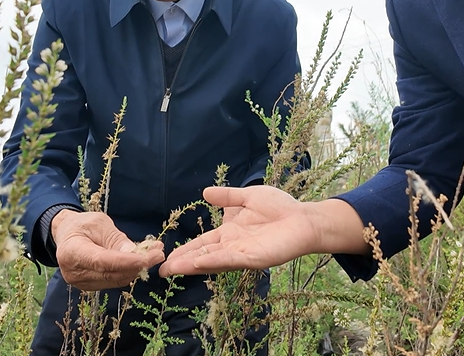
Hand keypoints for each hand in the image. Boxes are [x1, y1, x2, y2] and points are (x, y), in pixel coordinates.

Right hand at [51, 210, 164, 290]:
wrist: (66, 235)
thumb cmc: (82, 225)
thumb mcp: (99, 223)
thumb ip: (115, 239)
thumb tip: (135, 253)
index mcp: (71, 252)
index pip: (102, 261)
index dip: (127, 261)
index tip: (149, 257)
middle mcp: (74, 273)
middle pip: (111, 273)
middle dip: (138, 265)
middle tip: (158, 253)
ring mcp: (81, 283)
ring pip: (116, 280)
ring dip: (137, 269)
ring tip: (152, 254)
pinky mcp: (91, 287)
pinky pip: (114, 282)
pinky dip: (129, 272)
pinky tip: (140, 261)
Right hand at [159, 186, 366, 275]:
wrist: (303, 218)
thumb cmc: (279, 208)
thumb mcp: (247, 197)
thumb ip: (227, 198)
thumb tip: (204, 193)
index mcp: (228, 234)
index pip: (202, 244)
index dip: (184, 250)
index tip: (166, 257)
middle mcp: (232, 247)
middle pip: (202, 256)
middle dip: (182, 263)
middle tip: (160, 270)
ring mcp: (242, 254)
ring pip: (213, 261)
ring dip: (193, 265)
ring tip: (173, 269)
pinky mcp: (254, 258)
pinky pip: (231, 260)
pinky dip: (215, 261)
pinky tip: (200, 262)